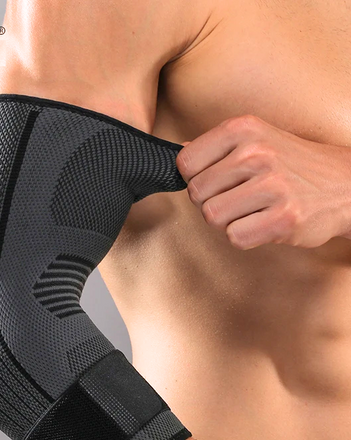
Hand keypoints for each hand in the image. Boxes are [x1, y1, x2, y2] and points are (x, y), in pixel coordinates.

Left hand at [176, 115, 350, 248]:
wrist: (347, 184)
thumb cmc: (292, 164)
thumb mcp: (255, 139)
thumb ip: (215, 148)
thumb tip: (178, 153)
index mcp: (243, 129)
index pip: (185, 162)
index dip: (195, 177)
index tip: (216, 180)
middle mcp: (256, 153)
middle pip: (196, 193)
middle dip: (211, 201)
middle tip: (239, 198)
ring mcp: (273, 185)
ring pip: (212, 217)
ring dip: (228, 220)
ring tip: (252, 210)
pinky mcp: (285, 218)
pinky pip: (235, 237)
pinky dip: (246, 236)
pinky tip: (264, 223)